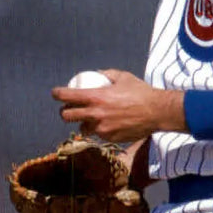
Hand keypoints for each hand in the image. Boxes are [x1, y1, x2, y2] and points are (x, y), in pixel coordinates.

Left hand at [51, 69, 186, 142]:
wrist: (157, 112)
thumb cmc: (141, 92)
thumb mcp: (123, 77)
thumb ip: (107, 74)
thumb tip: (97, 74)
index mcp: (96, 97)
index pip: (68, 96)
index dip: (58, 94)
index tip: (56, 93)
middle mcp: (95, 114)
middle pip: (67, 116)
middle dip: (64, 112)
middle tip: (69, 108)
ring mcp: (101, 128)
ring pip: (83, 127)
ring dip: (83, 122)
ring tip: (90, 118)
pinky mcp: (109, 138)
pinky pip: (98, 134)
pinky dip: (100, 129)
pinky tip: (108, 123)